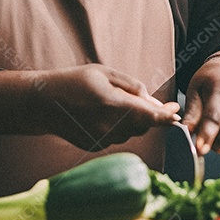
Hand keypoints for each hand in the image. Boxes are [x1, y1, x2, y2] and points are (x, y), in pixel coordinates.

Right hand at [0, 64, 179, 149]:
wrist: (43, 103)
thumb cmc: (75, 81)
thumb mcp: (105, 73)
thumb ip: (133, 87)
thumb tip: (156, 104)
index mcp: (112, 104)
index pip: (148, 116)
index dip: (165, 118)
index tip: (177, 115)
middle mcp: (108, 126)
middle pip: (142, 125)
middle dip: (147, 114)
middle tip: (149, 101)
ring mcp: (101, 139)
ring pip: (131, 132)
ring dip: (132, 121)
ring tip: (113, 104)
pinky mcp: (95, 146)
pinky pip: (118, 137)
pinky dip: (119, 127)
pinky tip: (103, 115)